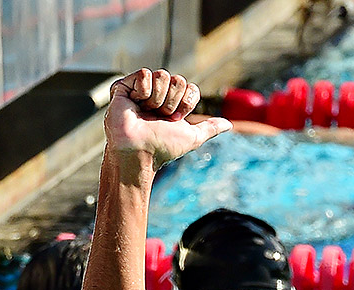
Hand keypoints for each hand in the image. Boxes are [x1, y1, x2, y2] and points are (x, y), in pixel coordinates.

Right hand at [105, 69, 228, 167]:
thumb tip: (229, 125)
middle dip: (172, 102)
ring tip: (146, 113)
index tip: (175, 120)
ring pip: (162, 75)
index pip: (189, 88)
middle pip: (178, 80)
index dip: (186, 103)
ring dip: (158, 99)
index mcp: (172, 103)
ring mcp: (141, 89)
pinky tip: (135, 104)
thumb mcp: (192, 138)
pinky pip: (144, 74)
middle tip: (159, 117)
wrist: (139, 152)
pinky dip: (143, 91)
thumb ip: (209, 128)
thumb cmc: (162, 147)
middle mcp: (158, 94)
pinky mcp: (124, 86)